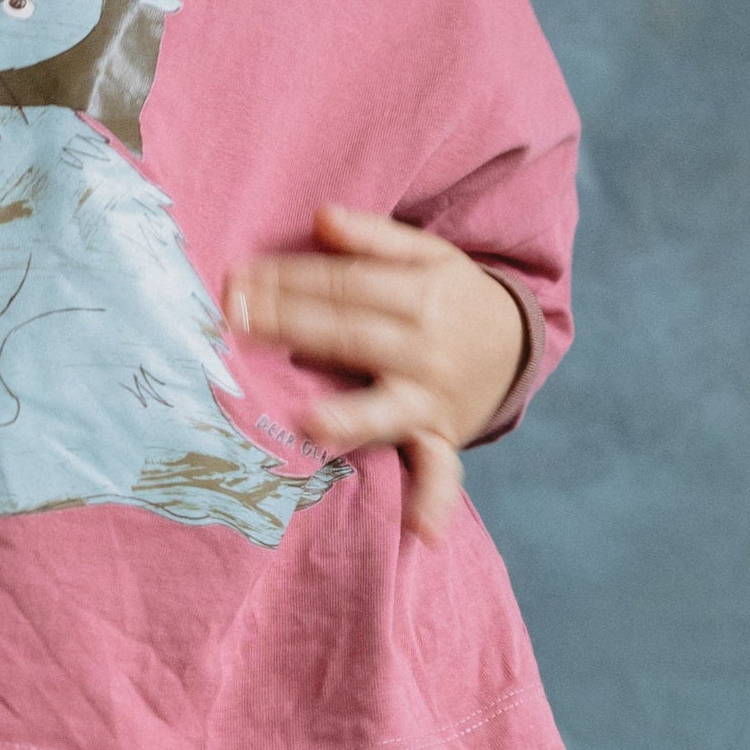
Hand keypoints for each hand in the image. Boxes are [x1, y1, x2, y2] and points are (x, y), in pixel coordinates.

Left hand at [225, 207, 527, 541]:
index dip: (289, 278)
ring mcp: (430, 397)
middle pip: (348, 334)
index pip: (343, 284)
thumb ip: (375, 237)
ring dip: (347, 416)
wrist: (516, 346)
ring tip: (309, 421)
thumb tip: (323, 217)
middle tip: (233, 319)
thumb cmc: (452, 297)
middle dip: (289, 325)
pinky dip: (434, 501)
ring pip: (382, 405)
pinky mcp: (439, 438)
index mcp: (419, 294)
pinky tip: (420, 532)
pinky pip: (440, 472)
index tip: (238, 277)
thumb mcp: (428, 256)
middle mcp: (424, 347)